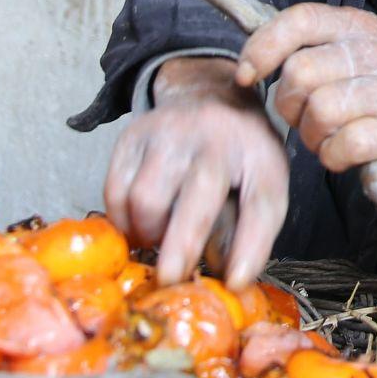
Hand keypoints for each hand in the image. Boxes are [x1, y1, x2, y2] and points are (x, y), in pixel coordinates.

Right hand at [103, 61, 288, 286]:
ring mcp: (170, 131)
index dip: (249, 247)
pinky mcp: (133, 135)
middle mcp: (216, 136)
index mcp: (260, 154)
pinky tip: (139, 223)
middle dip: (181, 246)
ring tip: (160, 238)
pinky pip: (116, 190)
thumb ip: (248, 229)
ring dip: (149, 232)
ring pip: (146, 198)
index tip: (235, 282)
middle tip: (171, 281)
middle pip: (197, 197)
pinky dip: (122, 219)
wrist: (209, 95)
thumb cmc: (239, 155)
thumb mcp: (260, 183)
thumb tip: (225, 281)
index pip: (261, 204)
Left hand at [237, 4, 376, 172]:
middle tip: (303, 119)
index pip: (299, 20)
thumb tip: (251, 63)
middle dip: (288, 105)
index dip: (263, 47)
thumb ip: (313, 48)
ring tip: (325, 139)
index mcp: (358, 25)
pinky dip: (334, 156)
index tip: (248, 75)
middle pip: (301, 72)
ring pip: (321, 111)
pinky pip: (349, 144)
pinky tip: (342, 155)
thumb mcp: (357, 50)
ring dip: (311, 136)